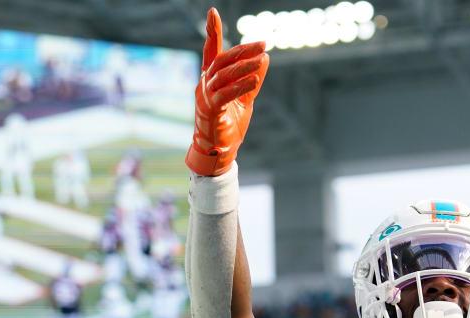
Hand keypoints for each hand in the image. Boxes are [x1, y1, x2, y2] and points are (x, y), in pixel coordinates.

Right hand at [185, 7, 268, 176]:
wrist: (220, 151)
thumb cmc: (229, 124)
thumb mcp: (246, 98)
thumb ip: (253, 79)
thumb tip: (265, 58)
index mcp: (211, 79)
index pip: (210, 51)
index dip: (211, 31)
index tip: (212, 12)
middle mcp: (204, 84)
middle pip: (222, 60)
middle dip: (242, 50)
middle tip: (262, 44)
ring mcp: (204, 97)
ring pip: (223, 75)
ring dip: (244, 66)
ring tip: (261, 59)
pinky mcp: (210, 110)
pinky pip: (224, 94)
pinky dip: (240, 85)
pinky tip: (254, 80)